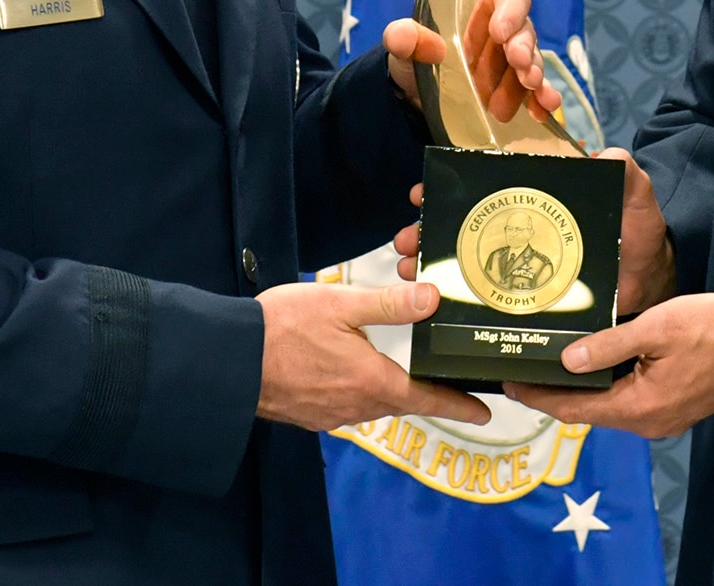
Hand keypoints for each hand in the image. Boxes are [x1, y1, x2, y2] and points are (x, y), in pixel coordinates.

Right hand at [256, 281, 490, 431]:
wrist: (229, 361)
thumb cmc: (282, 328)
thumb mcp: (340, 303)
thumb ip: (389, 304)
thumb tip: (432, 298)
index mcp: (371, 381)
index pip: (427, 399)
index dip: (459, 405)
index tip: (485, 412)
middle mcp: (355, 407)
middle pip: (402, 402)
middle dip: (425, 394)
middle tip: (448, 383)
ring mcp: (330, 415)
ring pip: (374, 405)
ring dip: (391, 391)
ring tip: (404, 374)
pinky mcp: (309, 415)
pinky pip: (347, 406)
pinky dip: (361, 392)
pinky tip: (354, 374)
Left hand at [382, 0, 560, 123]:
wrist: (416, 100)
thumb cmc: (415, 60)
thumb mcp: (404, 48)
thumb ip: (402, 37)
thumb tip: (403, 36)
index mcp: (478, 12)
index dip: (510, 8)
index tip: (501, 32)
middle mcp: (501, 34)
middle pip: (524, 30)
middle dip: (524, 47)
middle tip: (519, 66)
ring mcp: (511, 64)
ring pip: (531, 62)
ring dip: (532, 74)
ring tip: (528, 88)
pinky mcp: (515, 91)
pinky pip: (536, 90)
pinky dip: (543, 98)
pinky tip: (545, 108)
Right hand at [392, 147, 674, 314]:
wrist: (650, 281)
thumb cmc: (640, 233)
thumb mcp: (636, 195)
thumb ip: (626, 172)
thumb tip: (604, 154)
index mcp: (538, 197)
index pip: (484, 186)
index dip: (450, 187)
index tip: (421, 193)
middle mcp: (522, 227)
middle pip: (465, 223)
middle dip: (427, 228)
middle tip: (407, 239)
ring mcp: (521, 262)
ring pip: (466, 258)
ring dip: (431, 262)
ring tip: (409, 270)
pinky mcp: (526, 296)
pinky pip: (486, 294)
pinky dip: (456, 297)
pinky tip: (432, 303)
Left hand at [502, 293, 713, 438]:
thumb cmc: (710, 328)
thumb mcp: (655, 328)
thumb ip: (609, 345)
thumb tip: (567, 361)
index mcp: (639, 408)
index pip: (576, 410)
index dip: (539, 398)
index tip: (509, 383)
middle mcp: (648, 423)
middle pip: (589, 412)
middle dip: (554, 394)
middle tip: (521, 369)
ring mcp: (662, 419)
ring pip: (608, 407)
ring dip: (579, 391)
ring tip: (547, 366)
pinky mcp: (673, 408)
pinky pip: (628, 402)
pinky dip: (604, 388)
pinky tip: (589, 368)